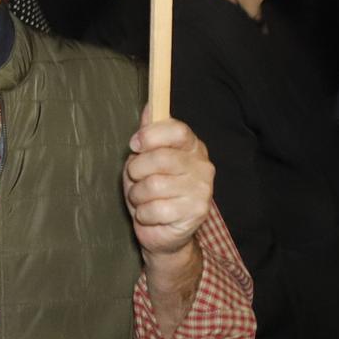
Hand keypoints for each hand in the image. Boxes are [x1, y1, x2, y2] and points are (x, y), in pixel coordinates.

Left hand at [122, 112, 213, 257]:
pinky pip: (155, 209)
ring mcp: (202, 190)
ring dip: (137, 195)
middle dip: (136, 170)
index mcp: (192, 146)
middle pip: (160, 158)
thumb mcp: (145, 159)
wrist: (164, 231)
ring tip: (143, 199)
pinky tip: (150, 215)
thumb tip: (149, 107)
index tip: (135, 145)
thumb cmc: (152, 191)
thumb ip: (149, 134)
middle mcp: (202, 166)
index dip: (150, 135)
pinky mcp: (197, 212)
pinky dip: (143, 214)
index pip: (177, 129)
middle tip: (136, 179)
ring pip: (153, 185)